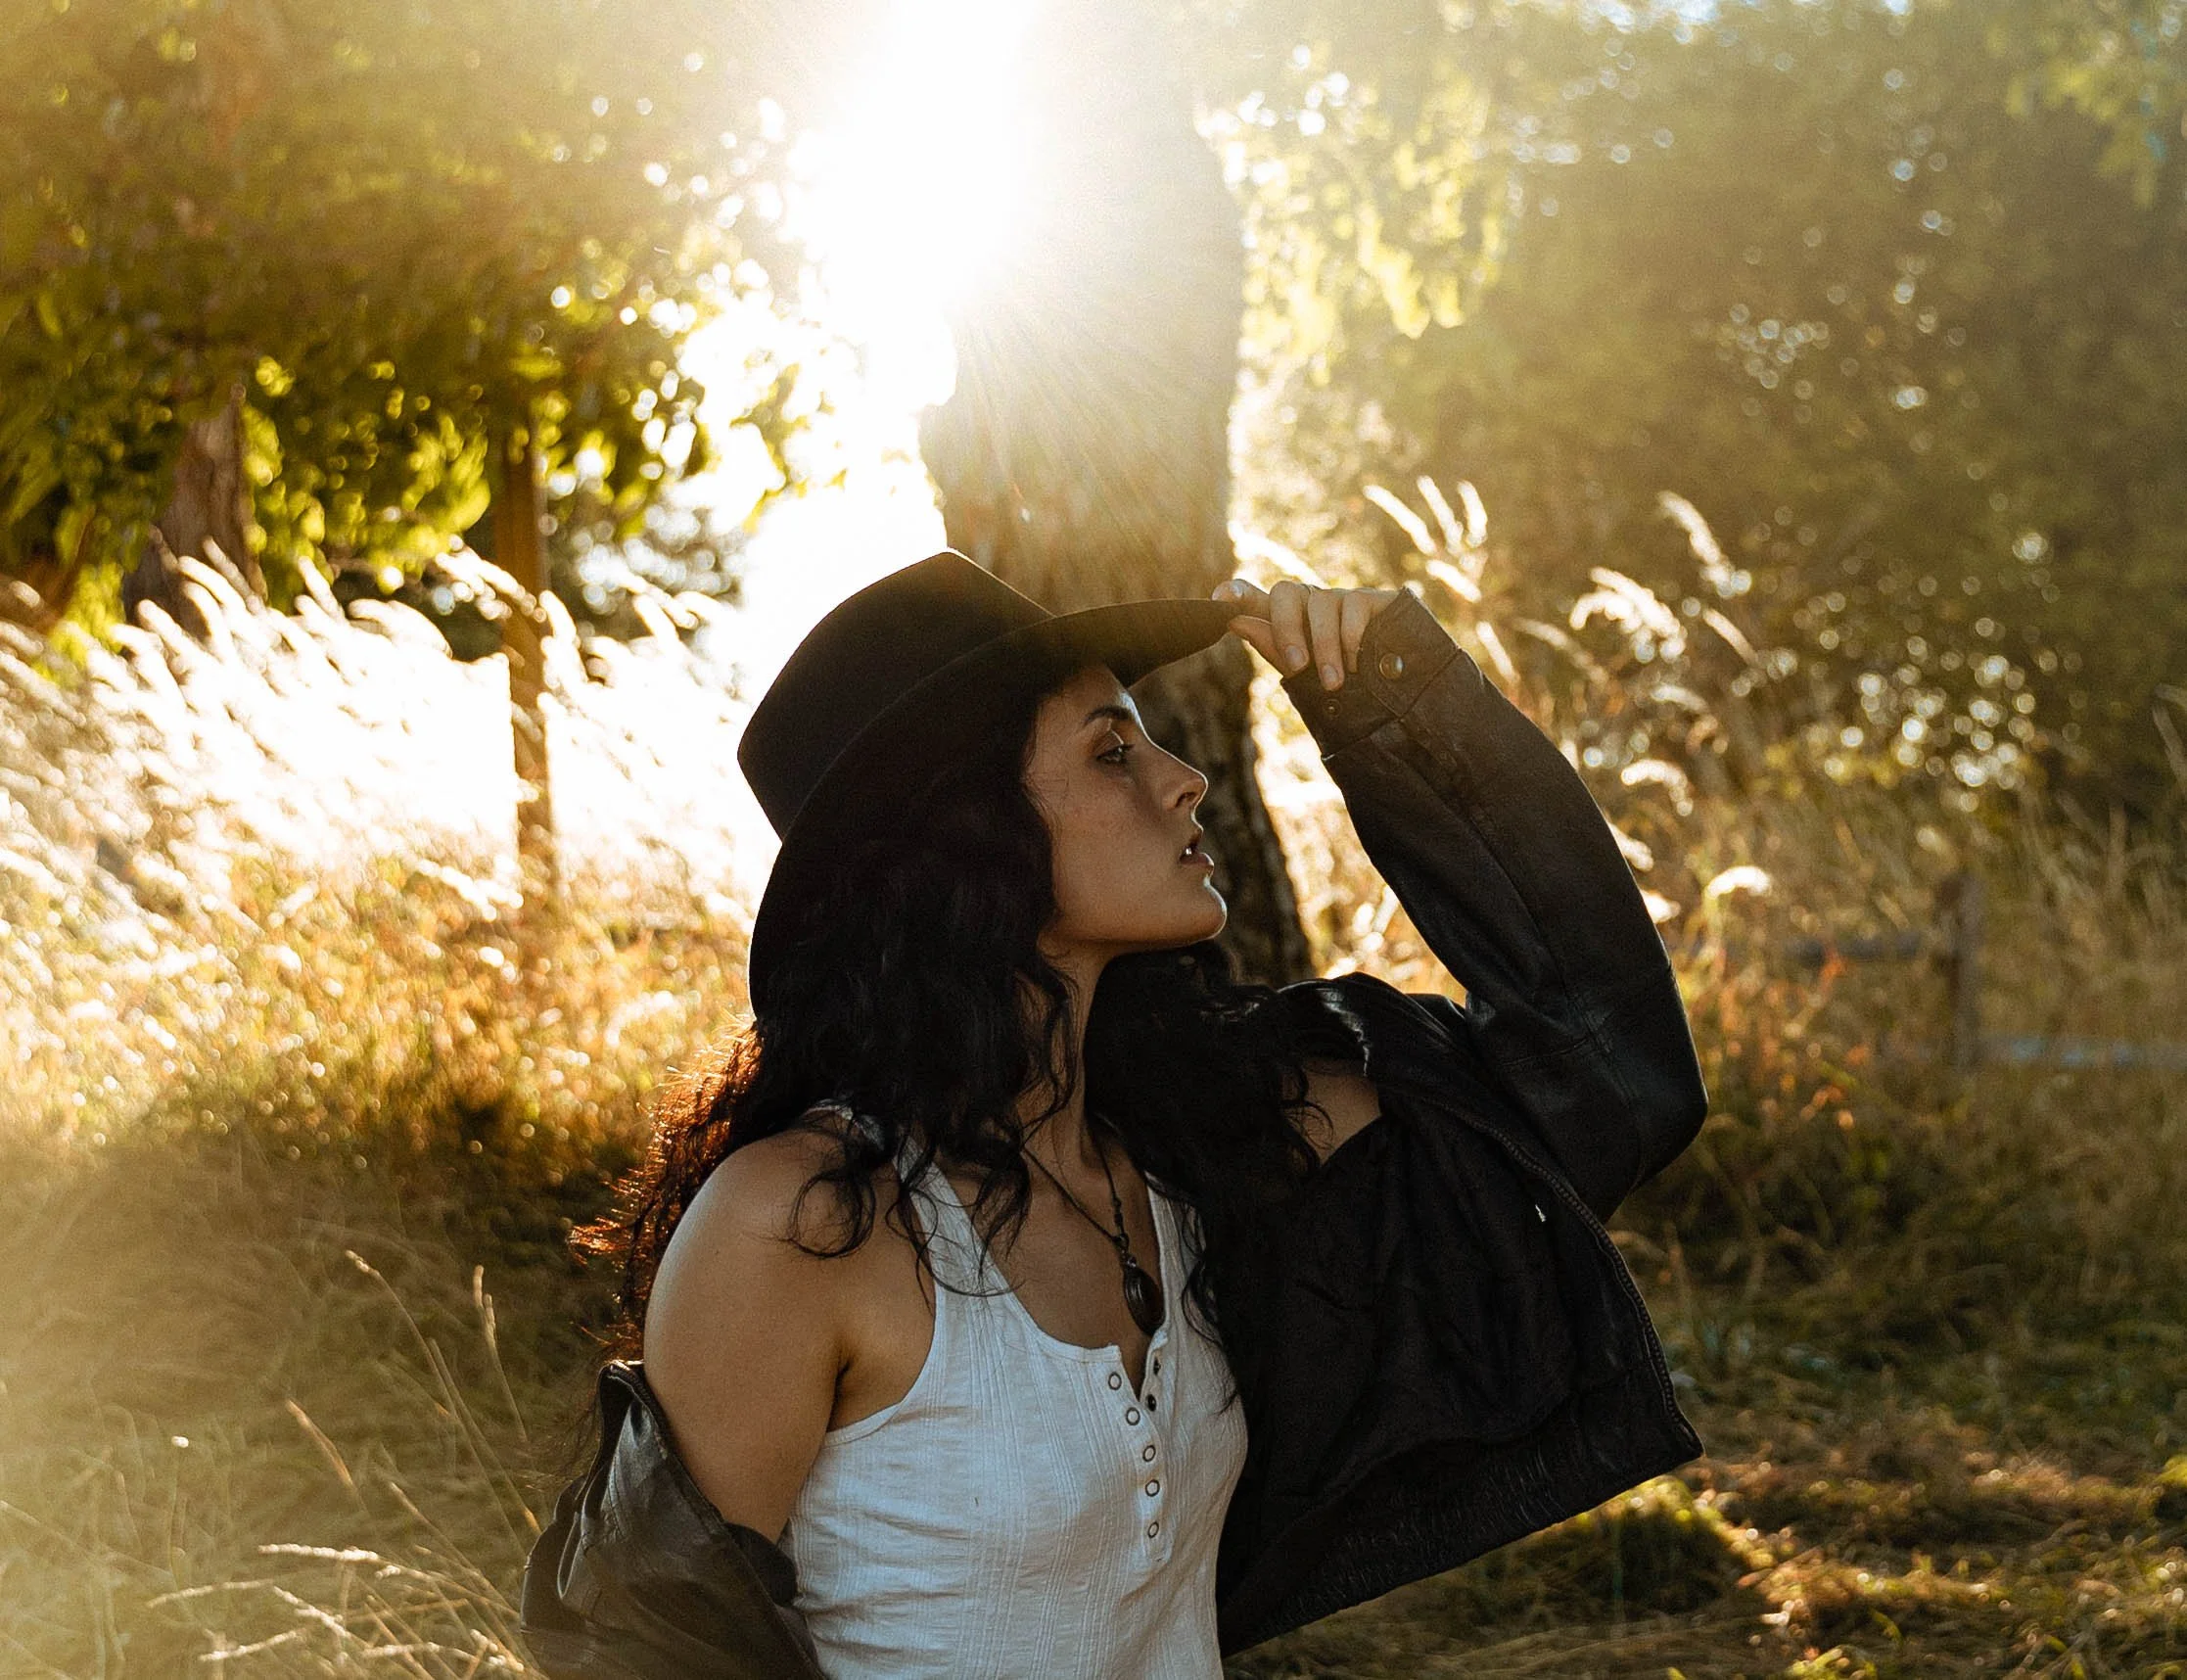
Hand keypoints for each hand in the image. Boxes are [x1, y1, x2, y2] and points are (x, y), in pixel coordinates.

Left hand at [1212, 577, 1401, 691]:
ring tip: (1334, 682)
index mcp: (1286, 622)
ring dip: (1325, 646)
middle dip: (1288, 629)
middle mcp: (1309, 605)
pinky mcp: (1370, 599)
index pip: (1255, 598)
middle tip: (1296, 666)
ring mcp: (1339, 599)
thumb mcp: (1303, 673)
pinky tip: (1358, 663)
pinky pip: (1352, 605)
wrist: (1399, 700)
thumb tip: (1235, 621)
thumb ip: (1272, 646)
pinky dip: (1351, 637)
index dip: (1237, 594)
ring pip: (1320, 603)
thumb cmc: (1344, 687)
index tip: (1221, 600)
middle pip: (1286, 592)